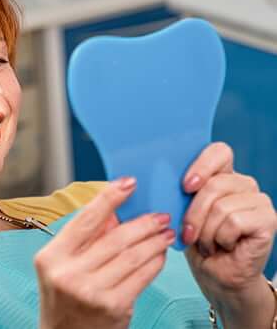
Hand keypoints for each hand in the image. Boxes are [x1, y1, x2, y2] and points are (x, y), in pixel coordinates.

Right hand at [34, 177, 174, 328]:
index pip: (85, 219)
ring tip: (165, 232)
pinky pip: (141, 276)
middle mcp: (68, 273)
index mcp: (51, 256)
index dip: (109, 198)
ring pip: (132, 256)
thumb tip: (117, 212)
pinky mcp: (113, 307)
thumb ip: (85, 239)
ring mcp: (91, 292)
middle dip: (142, 223)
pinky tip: (160, 254)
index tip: (129, 182)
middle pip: (114, 237)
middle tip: (160, 215)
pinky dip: (154, 261)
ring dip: (153, 241)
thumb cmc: (64, 299)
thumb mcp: (63, 266)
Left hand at [182, 142, 276, 326]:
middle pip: (214, 184)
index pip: (219, 151)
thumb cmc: (197, 242)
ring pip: (222, 206)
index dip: (201, 165)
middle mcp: (243, 183)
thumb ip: (181, 191)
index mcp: (222, 175)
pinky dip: (221, 238)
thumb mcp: (182, 211)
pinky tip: (225, 246)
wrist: (216, 276)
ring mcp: (258, 200)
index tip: (185, 187)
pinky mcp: (268, 219)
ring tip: (207, 243)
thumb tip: (161, 177)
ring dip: (206, 232)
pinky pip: (234, 221)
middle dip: (194, 214)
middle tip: (189, 233)